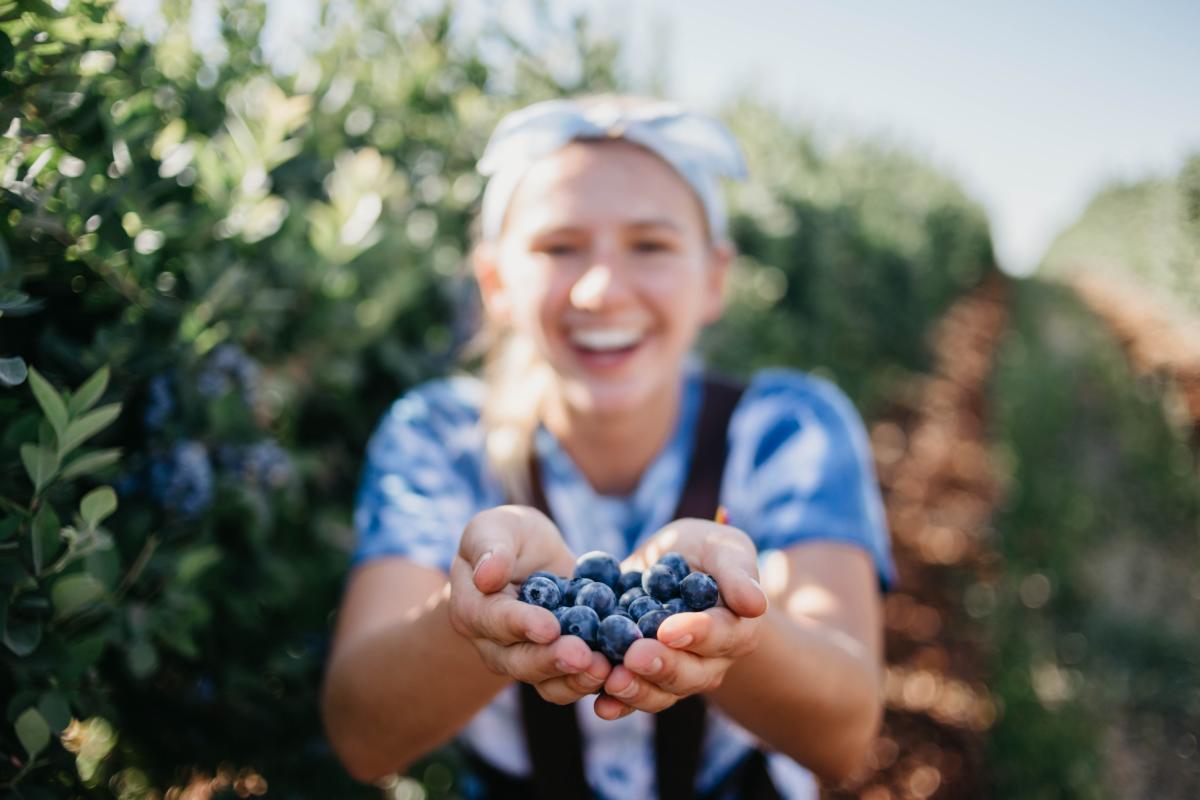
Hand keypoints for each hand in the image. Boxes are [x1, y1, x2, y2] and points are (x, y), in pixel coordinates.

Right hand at [449, 505, 612, 703]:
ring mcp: (527, 660)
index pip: (494, 620)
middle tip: (583, 656)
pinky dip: (595, 680)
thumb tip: (486, 575)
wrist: (532, 557)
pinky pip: (572, 681)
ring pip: (547, 682)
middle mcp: (495, 644)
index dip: (521, 625)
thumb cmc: (508, 537)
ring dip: (575, 679)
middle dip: (553, 660)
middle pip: (520, 661)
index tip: (549, 627)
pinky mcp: (558, 665)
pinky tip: (619, 671)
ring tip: (605, 670)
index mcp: (473, 609)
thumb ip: (490, 547)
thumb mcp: (496, 528)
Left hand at [595, 518, 766, 719]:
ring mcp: (677, 674)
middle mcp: (710, 661)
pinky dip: (617, 703)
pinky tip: (601, 706)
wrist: (668, 563)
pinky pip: (633, 698)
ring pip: (662, 693)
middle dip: (661, 666)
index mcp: (736, 629)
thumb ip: (737, 572)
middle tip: (634, 656)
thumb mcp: (722, 548)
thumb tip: (756, 604)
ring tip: (613, 682)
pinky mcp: (644, 678)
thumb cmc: (705, 552)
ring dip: (636, 690)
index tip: (668, 629)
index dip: (696, 633)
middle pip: (690, 674)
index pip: (721, 635)